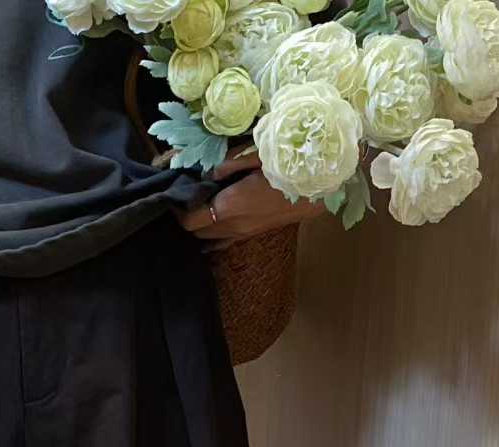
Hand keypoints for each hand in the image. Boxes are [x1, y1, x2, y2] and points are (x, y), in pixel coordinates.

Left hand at [171, 143, 325, 252]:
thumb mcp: (257, 153)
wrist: (325, 184)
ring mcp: (245, 234)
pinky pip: (224, 242)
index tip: (172, 192)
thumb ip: (226, 164)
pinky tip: (210, 223)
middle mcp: (234, 226)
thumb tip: (206, 173)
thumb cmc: (292, 162)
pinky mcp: (254, 234)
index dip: (176, 209)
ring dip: (199, 225)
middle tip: (183, 195)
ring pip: (209, 239)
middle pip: (196, 232)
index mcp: (230, 206)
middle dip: (185, 217)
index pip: (189, 219)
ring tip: (196, 204)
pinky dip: (212, 235)